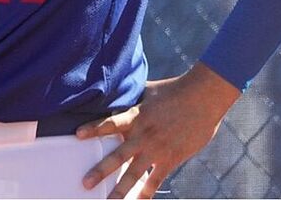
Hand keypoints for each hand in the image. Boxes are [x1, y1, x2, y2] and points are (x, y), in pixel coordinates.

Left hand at [77, 63, 240, 197]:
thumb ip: (132, 98)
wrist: (203, 98)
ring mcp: (157, 149)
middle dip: (100, 171)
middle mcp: (142, 135)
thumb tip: (119, 91)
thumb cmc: (174, 90)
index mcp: (135, 116)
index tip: (77, 135)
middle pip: (117, 156)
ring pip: (135, 173)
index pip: (109, 123)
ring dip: (121, 189)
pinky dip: (147, 191)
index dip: (93, 129)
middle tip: (85, 184)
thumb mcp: (147, 90)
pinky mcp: (171, 158)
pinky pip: (157, 179)